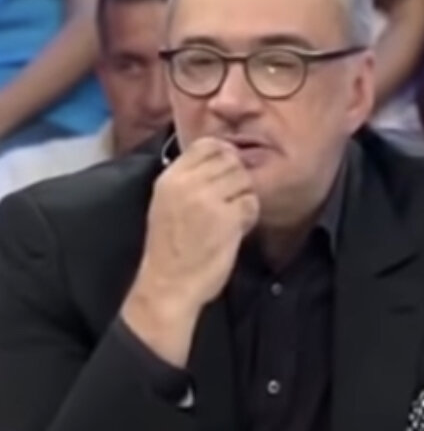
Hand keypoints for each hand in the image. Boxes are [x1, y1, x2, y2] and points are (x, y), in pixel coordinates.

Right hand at [121, 136, 257, 365]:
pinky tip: (237, 229)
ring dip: (244, 197)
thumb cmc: (169, 249)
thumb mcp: (166, 204)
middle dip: (238, 178)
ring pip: (245, 180)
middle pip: (231, 160)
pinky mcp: (227, 218)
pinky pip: (251, 203)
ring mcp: (208, 200)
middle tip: (232, 200)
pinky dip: (250, 216)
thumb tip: (220, 157)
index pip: (207, 145)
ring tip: (233, 216)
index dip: (225, 154)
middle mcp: (188, 184)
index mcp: (171, 179)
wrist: (168, 285)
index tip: (228, 171)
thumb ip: (188, 181)